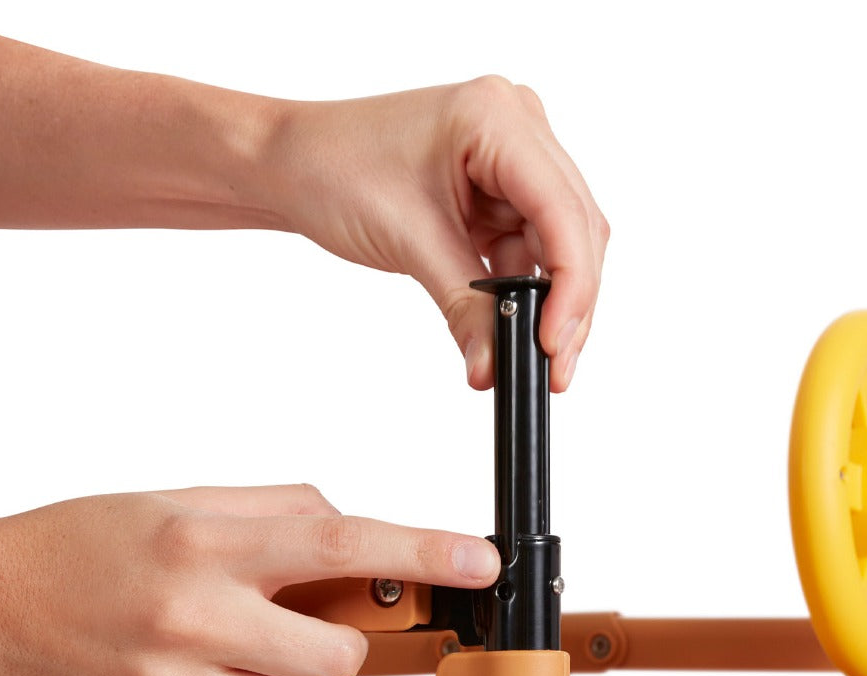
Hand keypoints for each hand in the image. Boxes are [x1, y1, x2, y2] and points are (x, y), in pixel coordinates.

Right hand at [0, 483, 499, 675]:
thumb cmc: (85, 546)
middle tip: (291, 628)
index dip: (423, 552)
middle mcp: (190, 616)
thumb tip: (352, 527)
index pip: (339, 542)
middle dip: (334, 647)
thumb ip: (276, 509)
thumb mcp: (180, 500)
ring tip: (235, 658)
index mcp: (203, 543)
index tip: (480, 561)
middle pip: (337, 657)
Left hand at [261, 77, 608, 391]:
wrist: (291, 165)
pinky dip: (526, 293)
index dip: (571, 284)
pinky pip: (533, 250)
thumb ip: (466, 309)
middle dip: (569, 304)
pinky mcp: (501, 191)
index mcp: (496, 116)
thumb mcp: (408, 242)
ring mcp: (513, 158)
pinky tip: (514, 328)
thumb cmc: (333, 170)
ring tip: (532, 357)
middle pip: (576, 229)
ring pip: (561, 245)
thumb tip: (496, 367)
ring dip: (551, 303)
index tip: (555, 345)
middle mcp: (517, 126)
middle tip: (554, 368)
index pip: (562, 210)